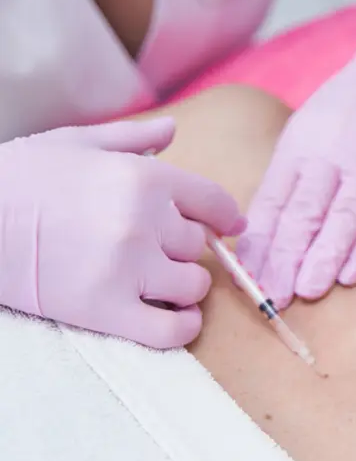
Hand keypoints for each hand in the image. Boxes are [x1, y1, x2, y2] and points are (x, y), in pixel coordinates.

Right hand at [0, 117, 244, 346]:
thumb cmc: (19, 176)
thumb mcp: (77, 143)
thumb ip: (132, 139)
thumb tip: (173, 130)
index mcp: (144, 177)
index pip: (213, 200)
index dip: (225, 216)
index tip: (230, 226)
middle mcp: (145, 221)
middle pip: (198, 244)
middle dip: (184, 248)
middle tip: (157, 251)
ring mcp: (128, 267)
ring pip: (194, 284)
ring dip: (184, 286)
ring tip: (160, 283)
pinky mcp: (106, 310)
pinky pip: (172, 330)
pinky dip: (183, 328)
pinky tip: (176, 319)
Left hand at [239, 0, 355, 306]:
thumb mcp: (314, 127)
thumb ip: (295, 174)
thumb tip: (265, 232)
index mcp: (301, 143)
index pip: (271, 200)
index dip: (257, 243)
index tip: (241, 279)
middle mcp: (330, 152)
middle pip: (301, 211)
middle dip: (282, 258)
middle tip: (266, 297)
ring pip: (340, 216)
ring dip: (320, 257)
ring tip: (304, 292)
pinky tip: (349, 273)